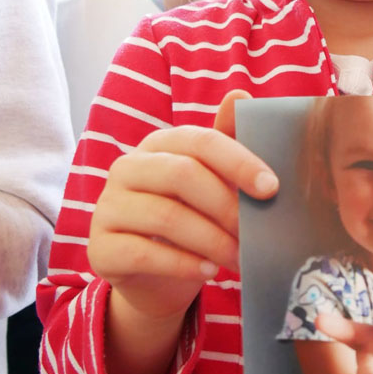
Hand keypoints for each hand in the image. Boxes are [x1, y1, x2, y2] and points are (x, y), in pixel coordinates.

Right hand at [88, 89, 277, 324]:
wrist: (156, 277)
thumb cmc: (191, 220)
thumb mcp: (212, 183)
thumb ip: (227, 144)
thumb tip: (241, 95)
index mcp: (158, 145)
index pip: (200, 141)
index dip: (239, 162)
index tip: (272, 188)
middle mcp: (127, 168)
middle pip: (182, 175)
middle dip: (226, 206)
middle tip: (255, 236)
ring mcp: (108, 207)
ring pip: (165, 217)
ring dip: (211, 241)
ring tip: (239, 258)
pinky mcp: (100, 247)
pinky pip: (145, 252)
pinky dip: (184, 264)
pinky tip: (209, 271)